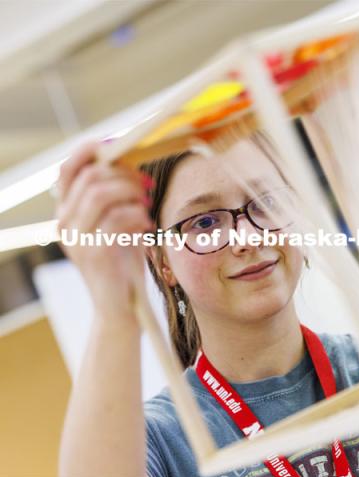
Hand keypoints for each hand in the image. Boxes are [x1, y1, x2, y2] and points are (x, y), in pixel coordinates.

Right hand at [55, 142, 153, 323]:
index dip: (91, 150)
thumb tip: (130, 164)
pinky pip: (117, 218)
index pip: (68, 169)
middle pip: (91, 177)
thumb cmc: (122, 261)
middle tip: (146, 184)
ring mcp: (76, 239)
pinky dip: (137, 216)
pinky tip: (147, 225)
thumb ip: (116, 196)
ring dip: (131, 192)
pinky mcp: (93, 253)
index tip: (117, 145)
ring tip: (147, 204)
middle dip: (124, 174)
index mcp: (67, 212)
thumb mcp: (117, 223)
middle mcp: (65, 223)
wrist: (121, 304)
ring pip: (101, 194)